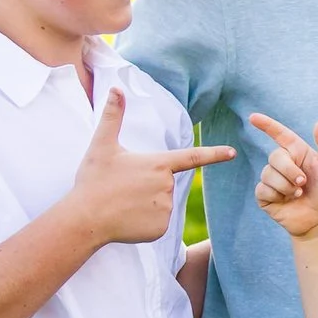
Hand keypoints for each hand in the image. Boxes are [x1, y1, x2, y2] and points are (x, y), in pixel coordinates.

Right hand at [70, 88, 235, 243]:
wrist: (84, 220)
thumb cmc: (93, 181)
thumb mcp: (102, 146)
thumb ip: (112, 116)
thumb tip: (116, 88)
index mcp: (158, 164)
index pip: (193, 157)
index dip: (214, 154)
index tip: (233, 152)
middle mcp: (167, 186)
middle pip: (165, 183)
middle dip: (147, 185)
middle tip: (123, 189)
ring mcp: (165, 209)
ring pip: (161, 203)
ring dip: (145, 203)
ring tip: (123, 204)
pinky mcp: (161, 229)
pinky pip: (158, 223)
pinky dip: (145, 222)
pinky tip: (127, 220)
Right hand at [249, 112, 317, 238]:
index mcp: (298, 152)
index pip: (280, 134)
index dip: (267, 125)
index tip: (253, 117)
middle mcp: (283, 163)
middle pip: (275, 157)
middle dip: (289, 171)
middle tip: (303, 183)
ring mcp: (272, 179)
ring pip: (268, 174)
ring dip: (286, 186)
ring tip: (298, 194)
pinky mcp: (265, 195)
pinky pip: (262, 189)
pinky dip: (276, 195)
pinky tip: (286, 201)